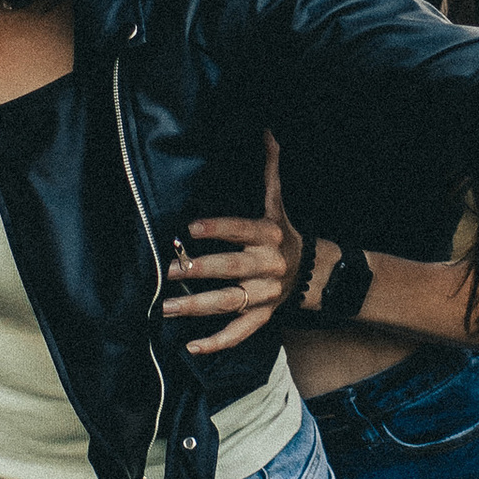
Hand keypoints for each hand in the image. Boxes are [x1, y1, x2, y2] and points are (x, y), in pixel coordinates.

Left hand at [163, 134, 302, 350]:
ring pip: (230, 302)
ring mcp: (266, 294)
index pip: (241, 229)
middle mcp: (269, 266)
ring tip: (166, 307)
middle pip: (232, 269)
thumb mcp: (277, 204)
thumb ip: (269, 172)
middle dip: (200, 270)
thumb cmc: (282, 232)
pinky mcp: (262, 317)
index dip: (217, 228)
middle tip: (170, 270)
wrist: (312, 271)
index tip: (190, 229)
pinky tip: (192, 345)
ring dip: (197, 306)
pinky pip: (240, 333)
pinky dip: (217, 342)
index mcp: (270, 235)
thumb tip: (267, 133)